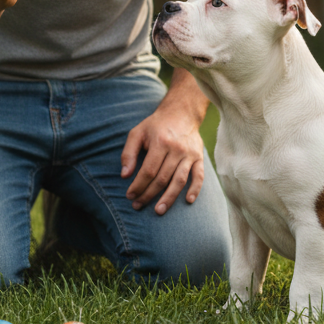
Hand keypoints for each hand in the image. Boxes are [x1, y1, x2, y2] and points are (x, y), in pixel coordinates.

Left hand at [120, 98, 205, 215]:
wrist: (181, 113)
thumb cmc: (155, 126)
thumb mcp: (137, 133)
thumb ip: (128, 153)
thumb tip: (124, 175)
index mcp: (160, 142)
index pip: (148, 170)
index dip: (138, 185)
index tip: (130, 196)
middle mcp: (176, 149)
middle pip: (162, 178)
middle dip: (148, 194)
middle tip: (138, 205)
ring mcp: (189, 154)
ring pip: (179, 180)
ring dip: (169, 198)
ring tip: (159, 210)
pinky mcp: (199, 157)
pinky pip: (199, 176)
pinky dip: (195, 189)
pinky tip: (188, 201)